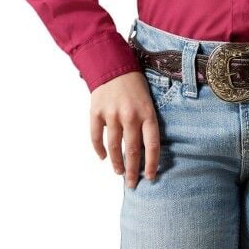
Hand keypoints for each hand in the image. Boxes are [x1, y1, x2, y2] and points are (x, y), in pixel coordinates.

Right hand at [89, 71, 159, 188]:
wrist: (114, 65)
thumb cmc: (135, 85)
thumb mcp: (148, 101)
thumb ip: (146, 123)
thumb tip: (145, 150)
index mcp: (147, 112)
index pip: (152, 145)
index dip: (152, 164)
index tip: (150, 177)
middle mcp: (130, 115)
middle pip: (132, 151)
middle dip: (132, 171)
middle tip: (132, 183)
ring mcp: (111, 114)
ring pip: (113, 147)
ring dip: (116, 163)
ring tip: (119, 172)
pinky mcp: (96, 112)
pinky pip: (96, 137)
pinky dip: (99, 150)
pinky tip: (103, 158)